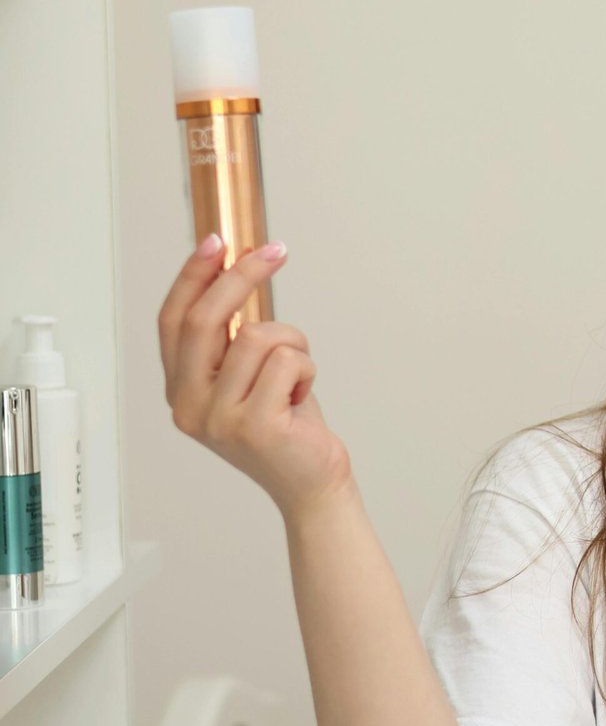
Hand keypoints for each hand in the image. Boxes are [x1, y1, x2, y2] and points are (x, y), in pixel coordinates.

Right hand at [157, 237, 353, 519]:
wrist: (311, 484)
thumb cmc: (286, 426)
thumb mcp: (249, 378)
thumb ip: (234, 341)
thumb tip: (239, 273)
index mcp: (181, 389)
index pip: (174, 321)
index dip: (193, 277)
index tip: (218, 242)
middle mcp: (188, 405)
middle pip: (206, 319)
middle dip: (243, 276)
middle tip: (276, 251)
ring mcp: (218, 418)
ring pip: (258, 336)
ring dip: (293, 343)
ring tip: (297, 375)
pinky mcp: (253, 425)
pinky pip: (287, 361)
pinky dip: (307, 368)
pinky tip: (303, 397)